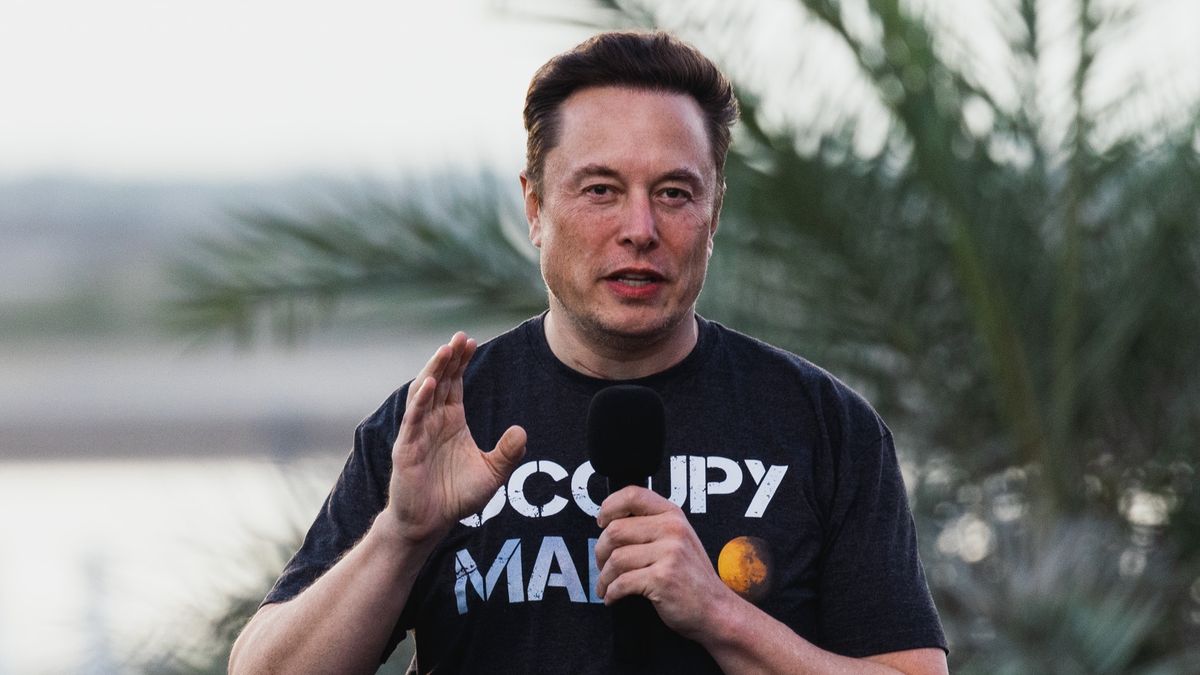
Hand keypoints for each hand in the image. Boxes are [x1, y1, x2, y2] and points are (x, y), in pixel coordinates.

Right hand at [385, 332, 525, 545]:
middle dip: (449, 358)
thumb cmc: (456, 496)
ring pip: (423, 394)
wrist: (430, 523)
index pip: (455, 383)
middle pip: (440, 381)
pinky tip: (430, 384)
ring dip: (433, 371)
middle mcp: (432, 421)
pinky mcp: (407, 448)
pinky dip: (420, 401)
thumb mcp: (492, 474)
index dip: (462, 362)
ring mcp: (417, 432)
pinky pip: (413, 420)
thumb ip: (507, 453)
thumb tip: (522, 431)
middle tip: (461, 337)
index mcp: (451, 420)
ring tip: (445, 351)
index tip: (472, 341)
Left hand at [594, 486, 737, 640]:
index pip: (633, 495)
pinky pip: (622, 582)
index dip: (610, 507)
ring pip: (616, 559)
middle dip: (600, 551)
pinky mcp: (662, 578)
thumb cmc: (692, 577)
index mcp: (673, 515)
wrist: (716, 609)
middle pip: (616, 530)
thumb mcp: (679, 540)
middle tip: (601, 565)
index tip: (601, 522)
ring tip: (605, 586)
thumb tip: (611, 523)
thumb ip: (652, 526)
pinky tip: (612, 597)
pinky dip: (611, 592)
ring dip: (604, 577)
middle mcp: (672, 529)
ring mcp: (669, 553)